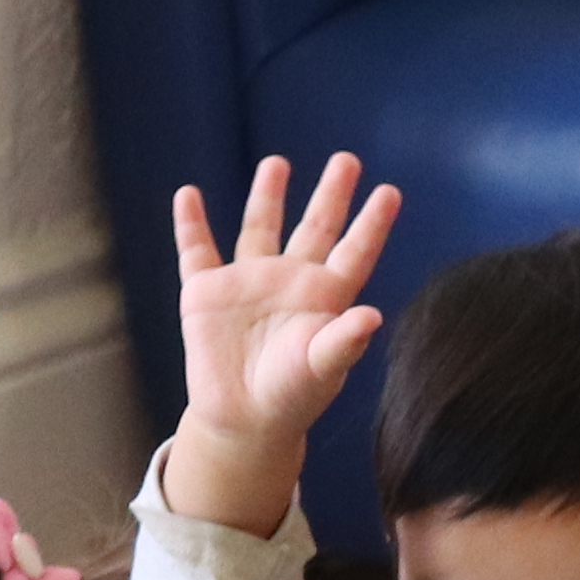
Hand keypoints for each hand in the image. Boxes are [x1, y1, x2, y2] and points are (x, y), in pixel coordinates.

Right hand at [163, 156, 399, 531]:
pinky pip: (196, 250)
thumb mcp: (321, 368)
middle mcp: (290, 282)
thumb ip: (344, 341)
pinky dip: (190, 223)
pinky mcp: (206, 293)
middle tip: (347, 159)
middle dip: (330, 194)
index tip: (390, 191)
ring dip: (267, 196)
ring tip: (278, 163)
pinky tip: (189, 195)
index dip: (372, 223)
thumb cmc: (292, 397)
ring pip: (259, 228)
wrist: (243, 420)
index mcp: (325, 297)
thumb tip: (373, 316)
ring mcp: (248, 283)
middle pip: (315, 227)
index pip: (354, 250)